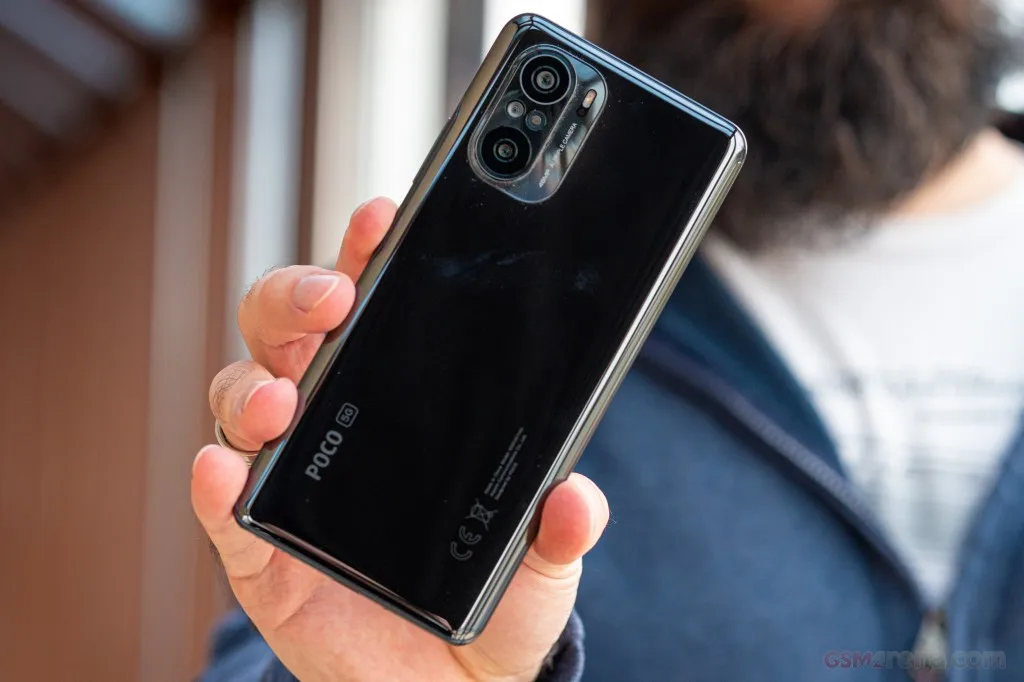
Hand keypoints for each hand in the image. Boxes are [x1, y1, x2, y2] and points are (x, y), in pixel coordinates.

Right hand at [193, 197, 609, 681]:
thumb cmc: (486, 605)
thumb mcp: (539, 564)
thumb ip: (561, 529)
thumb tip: (576, 500)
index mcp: (395, 402)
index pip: (370, 312)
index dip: (365, 257)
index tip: (379, 220)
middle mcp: (332, 424)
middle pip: (286, 334)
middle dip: (295, 297)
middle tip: (330, 298)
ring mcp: (288, 481)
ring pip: (242, 400)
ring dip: (252, 386)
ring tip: (282, 401)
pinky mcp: (256, 550)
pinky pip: (221, 508)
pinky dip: (213, 484)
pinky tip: (222, 469)